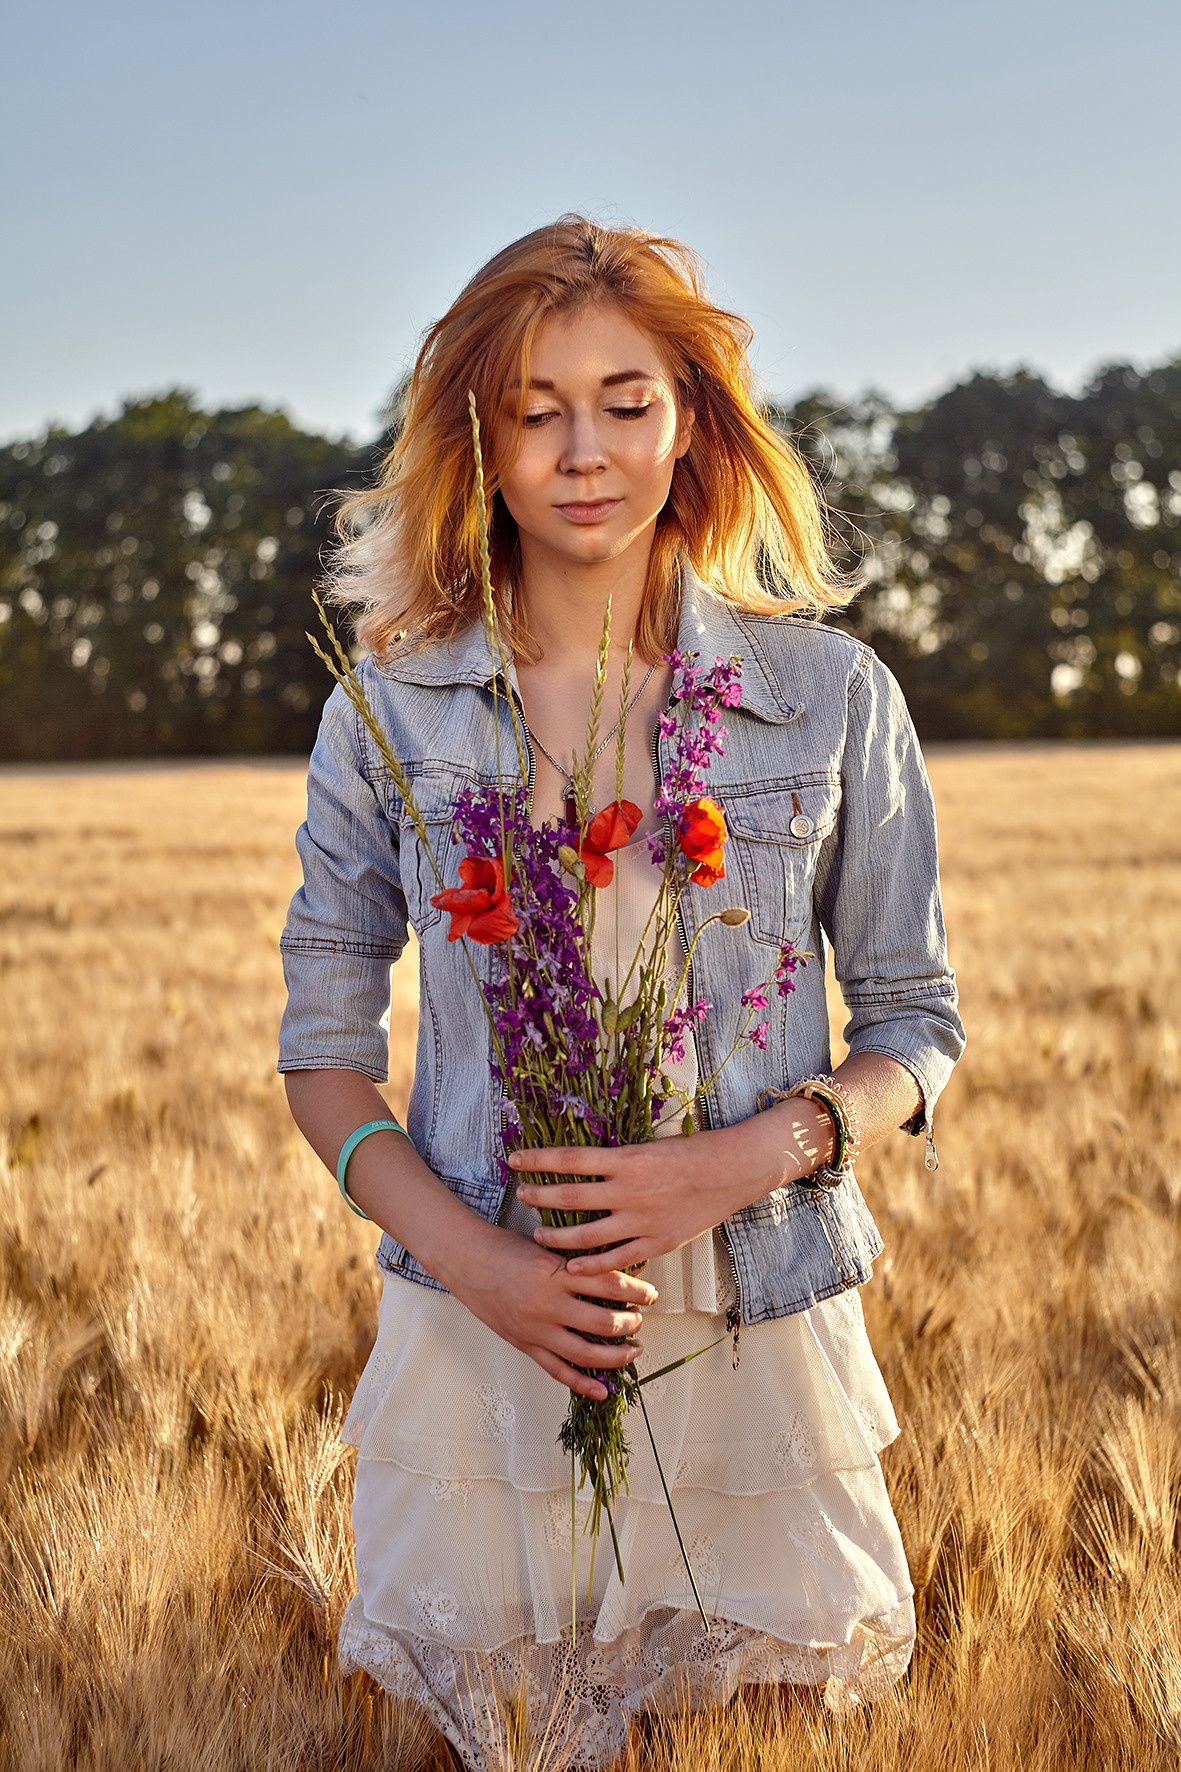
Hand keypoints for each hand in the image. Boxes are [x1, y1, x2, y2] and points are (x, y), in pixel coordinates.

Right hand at [442, 1221, 658, 1402]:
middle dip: (631, 1324)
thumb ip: (578, 1263)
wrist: (466, 1260)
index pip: (610, 1285)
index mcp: (556, 1273)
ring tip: (632, 1348)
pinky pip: (558, 1371)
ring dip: (617, 1355)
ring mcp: (536, 1329)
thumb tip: (619, 1276)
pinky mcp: (525, 1345)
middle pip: (604, 1323)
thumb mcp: (547, 1247)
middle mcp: (548, 1304)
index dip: (638, 1291)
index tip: (651, 1293)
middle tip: (640, 1320)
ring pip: (586, 1353)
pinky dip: (583, 1383)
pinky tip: (603, 1389)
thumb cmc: (507, 1249)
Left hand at [511, 1133, 731, 1278]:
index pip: (570, 1159)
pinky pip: (617, 1259)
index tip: (515, 1160)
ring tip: (538, 1236)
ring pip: (587, 1235)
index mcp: (626, 1159)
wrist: (731, 1171)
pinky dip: (591, 1265)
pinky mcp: (658, 1242)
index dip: (539, 1160)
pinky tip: (572, 1267)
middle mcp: (630, 1190)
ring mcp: (643, 1220)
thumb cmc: (691, 1152)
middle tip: (522, 1195)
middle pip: (571, 1198)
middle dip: (540, 1197)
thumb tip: (582, 1166)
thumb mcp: (648, 1146)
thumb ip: (617, 1161)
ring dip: (557, 1237)